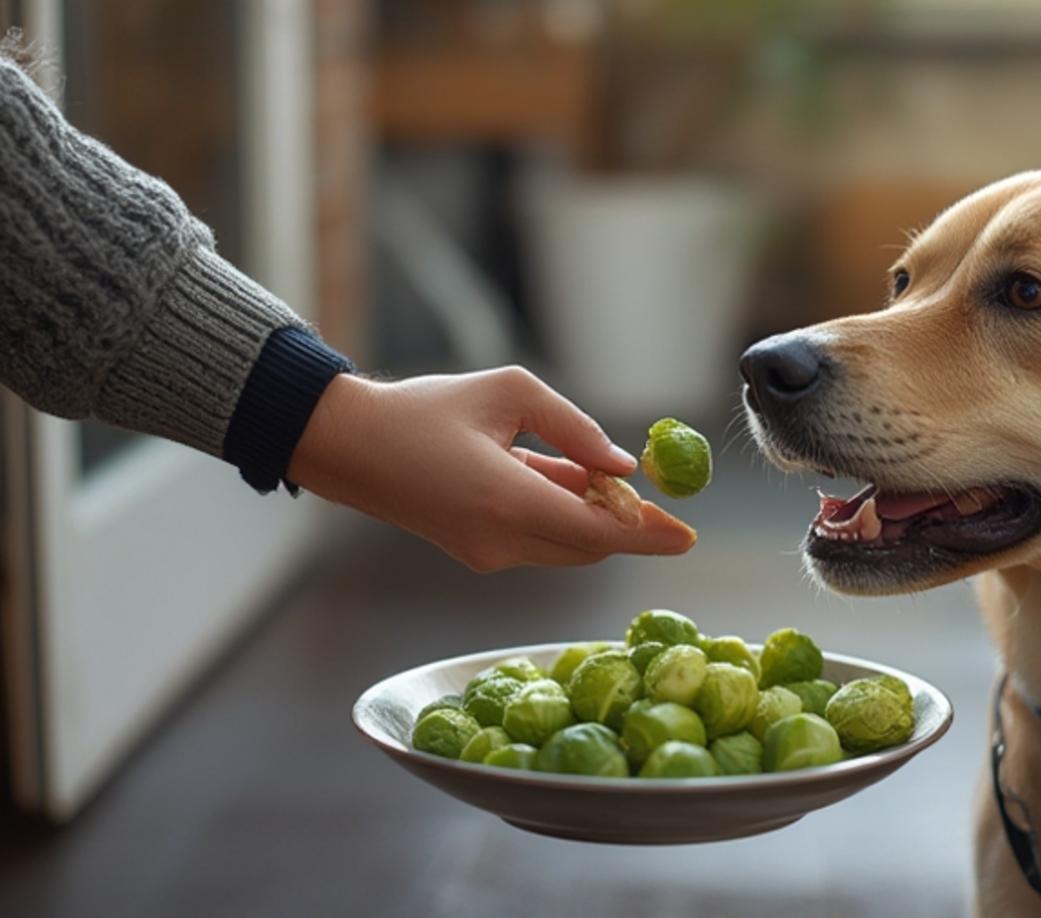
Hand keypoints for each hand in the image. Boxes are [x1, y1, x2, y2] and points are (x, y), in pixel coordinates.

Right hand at [287, 367, 696, 570]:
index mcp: (507, 501)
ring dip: (592, 515)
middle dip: (625, 520)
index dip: (649, 535)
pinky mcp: (476, 554)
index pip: (599, 532)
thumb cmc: (426, 409)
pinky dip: (561, 515)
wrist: (348, 445)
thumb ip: (576, 428)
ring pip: (567, 545)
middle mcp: (499, 541)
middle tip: (652, 490)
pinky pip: (539, 541)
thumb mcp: (510, 393)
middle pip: (590, 545)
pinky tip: (555, 477)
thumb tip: (625, 466)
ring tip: (588, 470)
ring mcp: (486, 555)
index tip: (688, 535)